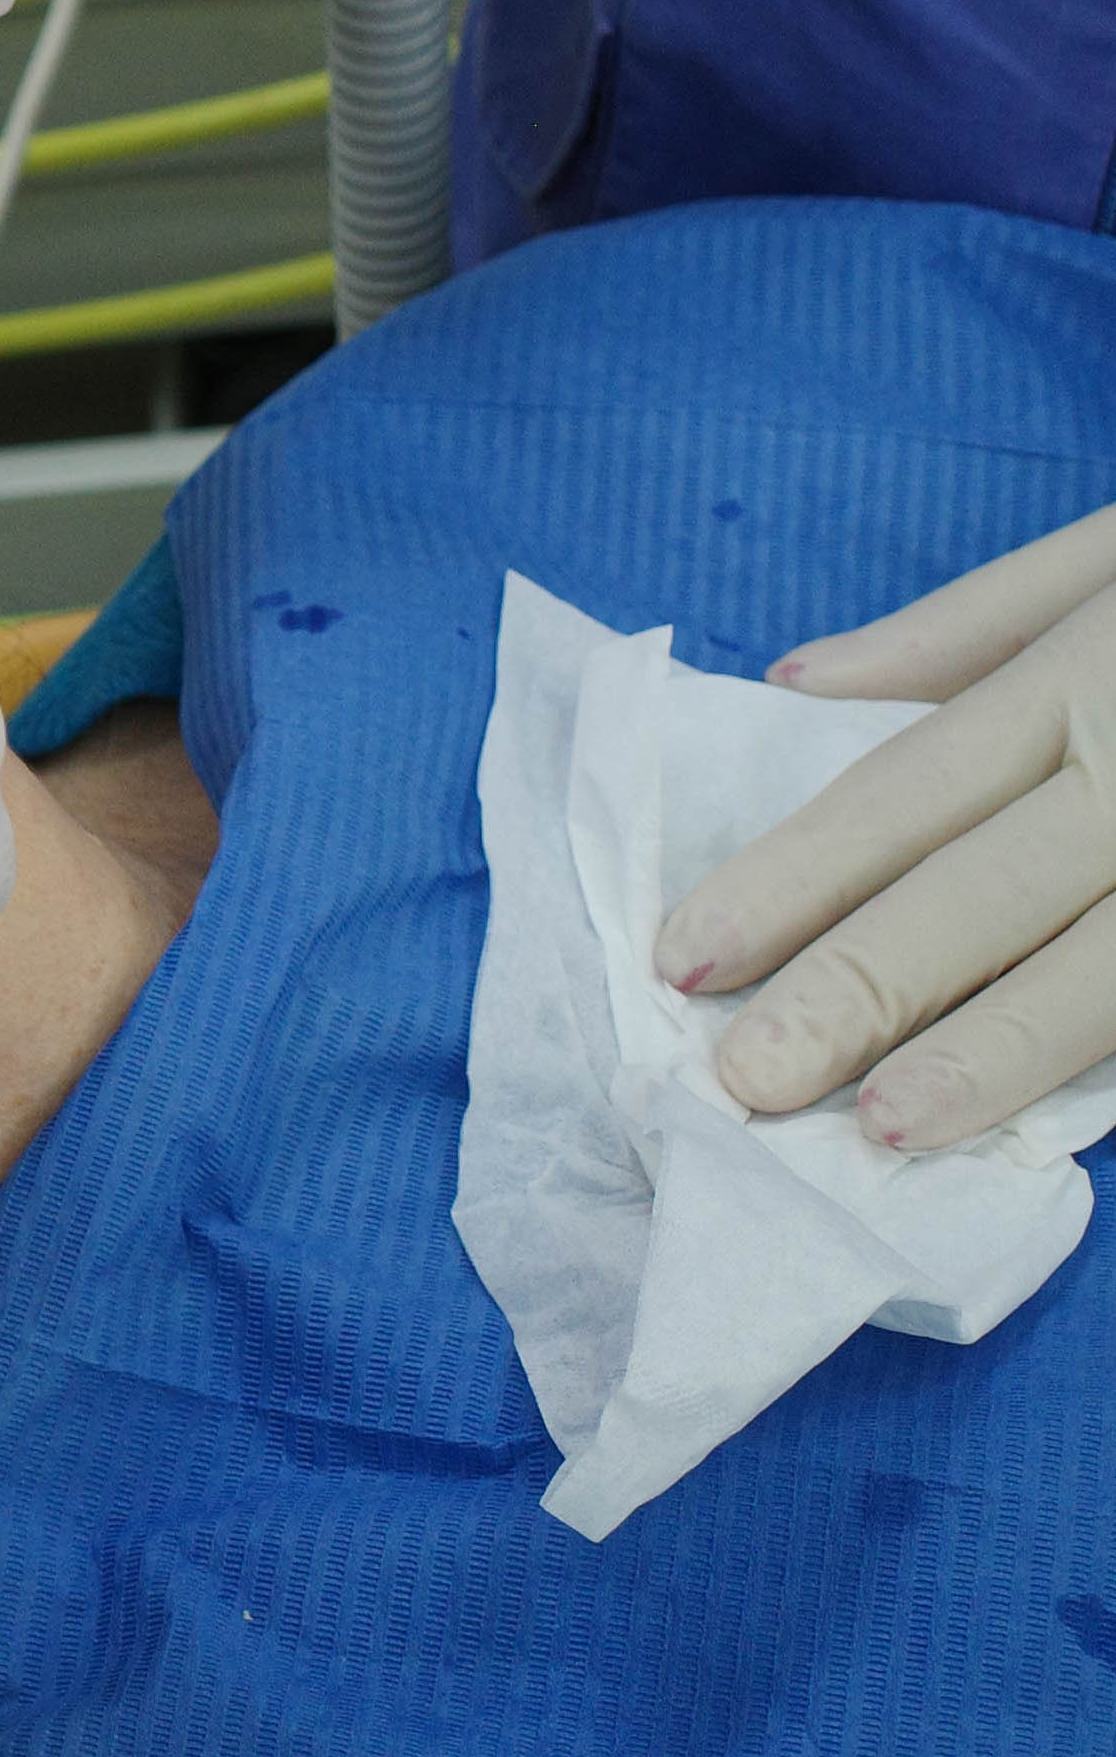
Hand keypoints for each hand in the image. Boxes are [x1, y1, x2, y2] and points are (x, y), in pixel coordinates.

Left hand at [657, 505, 1115, 1150]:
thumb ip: (967, 623)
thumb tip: (796, 685)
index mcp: (1093, 671)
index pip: (905, 791)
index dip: (790, 879)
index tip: (684, 957)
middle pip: (986, 890)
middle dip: (858, 992)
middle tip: (739, 1085)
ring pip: (1111, 969)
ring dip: (995, 1057)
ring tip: (884, 1133)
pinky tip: (1070, 1131)